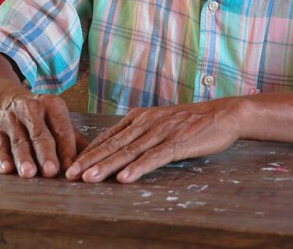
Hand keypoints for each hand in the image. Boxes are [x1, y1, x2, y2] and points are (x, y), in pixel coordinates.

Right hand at [0, 90, 87, 177]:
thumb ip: (74, 139)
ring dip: (24, 158)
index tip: (72, 167)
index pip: (62, 129)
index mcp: (53, 105)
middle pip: (40, 135)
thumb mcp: (57, 118)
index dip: (67, 149)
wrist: (4, 98)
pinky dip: (2, 157)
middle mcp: (32, 109)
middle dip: (46, 154)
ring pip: (19, 141)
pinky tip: (7, 168)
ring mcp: (12, 119)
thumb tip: (93, 159)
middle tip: (51, 171)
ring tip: (29, 173)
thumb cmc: (38, 114)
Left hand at [66, 99, 241, 183]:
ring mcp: (161, 132)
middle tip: (69, 175)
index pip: (108, 136)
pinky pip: (154, 157)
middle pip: (113, 144)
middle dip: (89, 160)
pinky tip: (124, 178)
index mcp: (140, 117)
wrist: (223, 114)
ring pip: (128, 151)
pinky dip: (137, 168)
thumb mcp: (160, 122)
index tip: (70, 164)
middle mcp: (146, 123)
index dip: (88, 151)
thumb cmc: (191, 121)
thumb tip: (117, 148)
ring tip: (89, 179)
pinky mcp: (177, 142)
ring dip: (107, 166)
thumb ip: (139, 133)